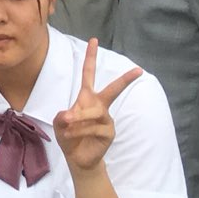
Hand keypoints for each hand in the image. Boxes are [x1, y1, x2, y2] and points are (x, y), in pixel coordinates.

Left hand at [52, 38, 141, 174]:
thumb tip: (71, 115)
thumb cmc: (69, 135)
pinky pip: (94, 127)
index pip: (89, 74)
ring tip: (67, 125)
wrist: (77, 157)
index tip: (94, 40)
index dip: (90, 57)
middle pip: (113, 90)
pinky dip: (80, 131)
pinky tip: (72, 135)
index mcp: (86, 98)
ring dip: (77, 120)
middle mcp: (99, 105)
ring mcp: (106, 119)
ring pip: (93, 113)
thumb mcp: (59, 123)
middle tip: (138, 70)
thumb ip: (62, 116)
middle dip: (125, 80)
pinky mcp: (109, 132)